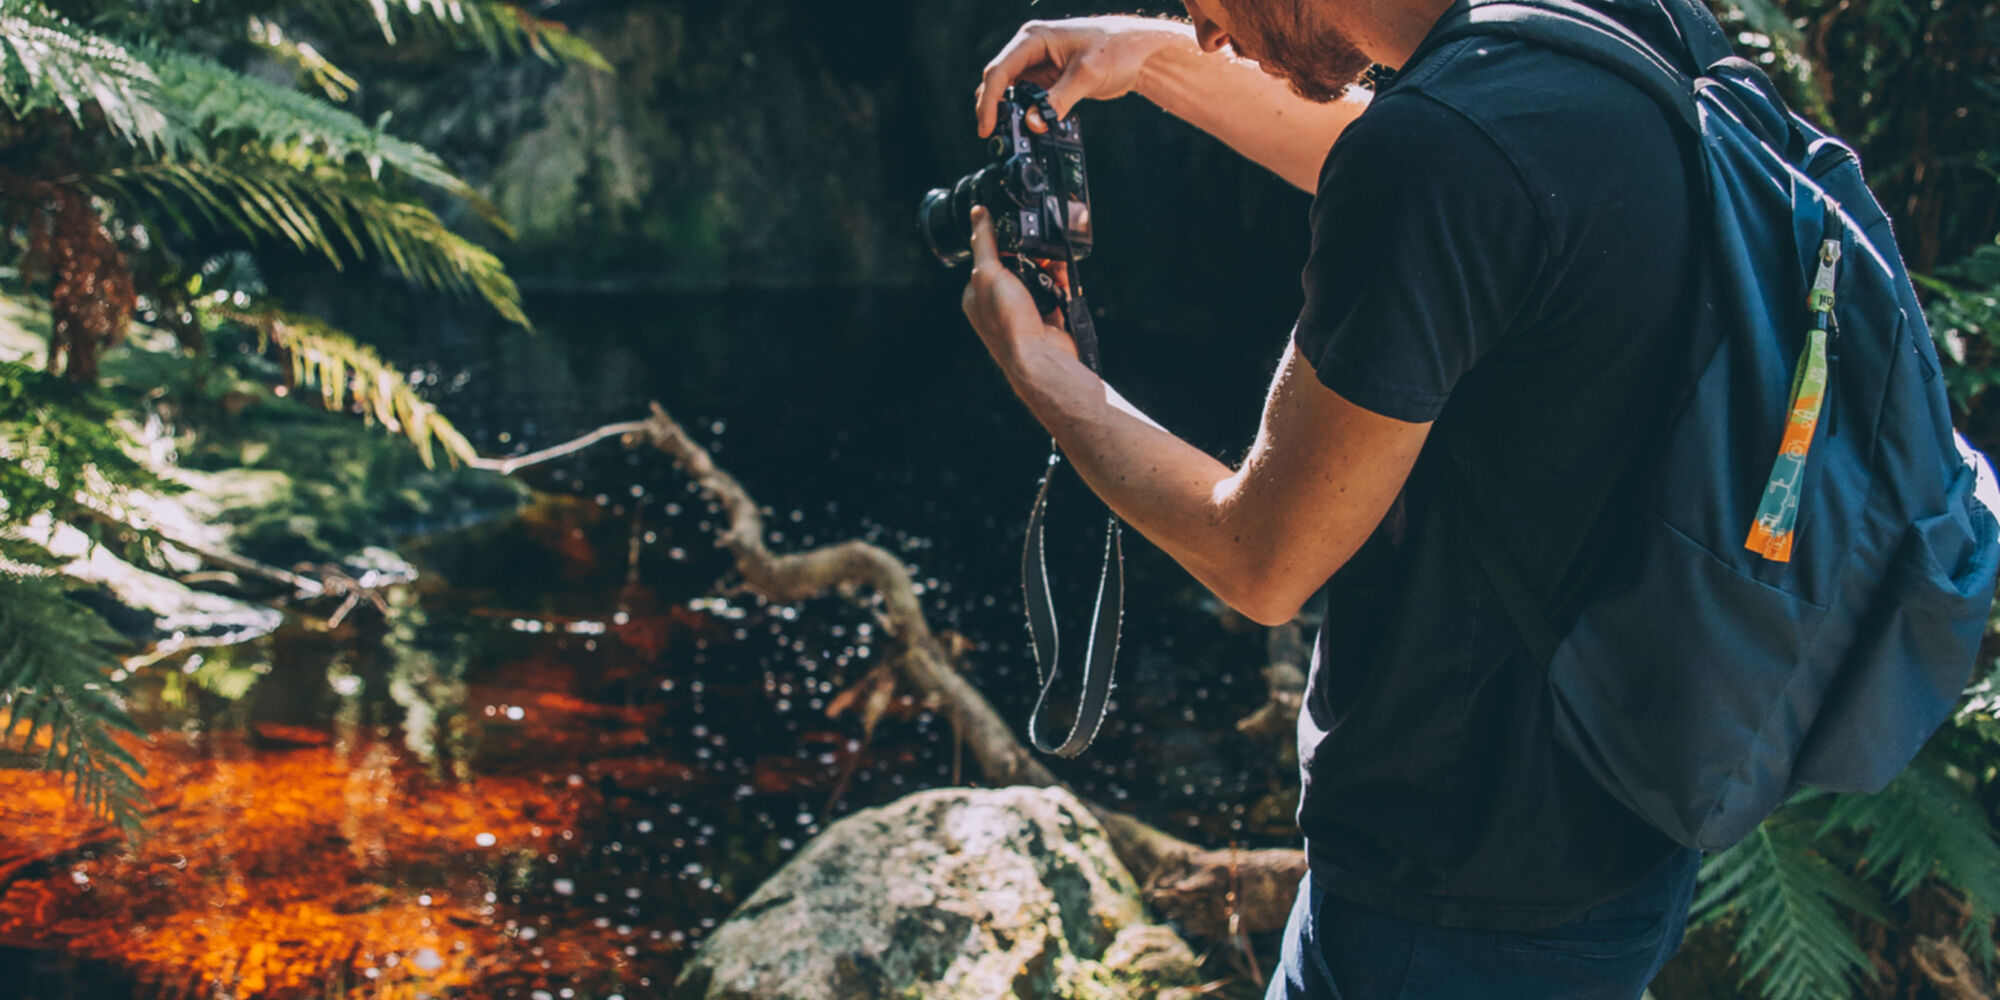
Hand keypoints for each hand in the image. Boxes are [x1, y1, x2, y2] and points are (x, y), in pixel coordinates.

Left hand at [961, 206, 1077, 372]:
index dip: (1001, 244)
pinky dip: (1062, 280)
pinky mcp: (1048, 317)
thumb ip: (984, 242)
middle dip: (1029, 254)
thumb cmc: (1008, 323)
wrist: (1041, 358)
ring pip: (1038, 278)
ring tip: (1054, 254)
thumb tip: (978, 213)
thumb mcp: (988, 273)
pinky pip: (1057, 291)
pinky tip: (1065, 269)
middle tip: (1039, 241)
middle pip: (1015, 267)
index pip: (986, 260)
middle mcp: (999, 305)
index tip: (1014, 229)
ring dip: (1048, 265)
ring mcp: (1025, 312)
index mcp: (977, 296)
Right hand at [976, 16, 1196, 136]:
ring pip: (1011, 92)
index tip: (987, 127)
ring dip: (1009, 112)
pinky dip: (1026, 114)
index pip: (999, 70)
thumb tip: (1033, 124)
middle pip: (999, 81)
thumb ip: (1058, 100)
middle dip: (993, 108)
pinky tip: (1030, 129)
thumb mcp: (1086, 75)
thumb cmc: (1117, 48)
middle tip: (993, 137)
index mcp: (1034, 38)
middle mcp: (1031, 49)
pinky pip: (1028, 99)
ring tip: (1010, 136)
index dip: (989, 101)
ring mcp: (1039, 65)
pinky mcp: (1049, 80)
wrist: (1141, 51)